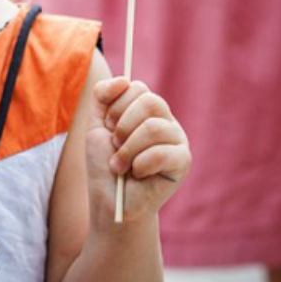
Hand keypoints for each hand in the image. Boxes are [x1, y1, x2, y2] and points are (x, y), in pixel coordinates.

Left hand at [87, 77, 189, 224]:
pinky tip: (137, 175)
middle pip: (149, 101)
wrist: (111, 202)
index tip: (108, 128)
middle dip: (122, 126)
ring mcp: (177, 139)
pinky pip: (161, 153)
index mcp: (147, 110)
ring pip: (153, 127)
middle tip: (115, 146)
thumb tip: (123, 79)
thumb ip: (102, 97)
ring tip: (121, 165)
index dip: (116, 107)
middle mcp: (165, 120)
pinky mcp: (184, 161)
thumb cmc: (105, 165)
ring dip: (127, 149)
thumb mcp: (96, 125)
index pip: (137, 88)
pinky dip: (140, 165)